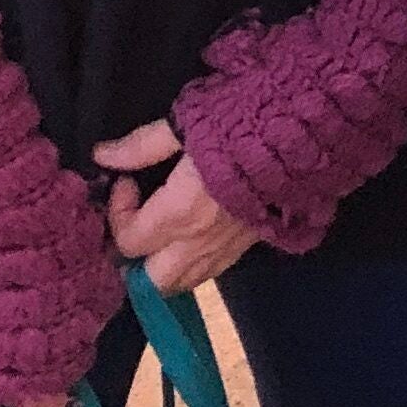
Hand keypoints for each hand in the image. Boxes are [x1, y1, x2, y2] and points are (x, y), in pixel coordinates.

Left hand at [95, 119, 258, 292]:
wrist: (302, 133)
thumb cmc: (241, 124)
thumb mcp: (185, 125)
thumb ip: (141, 146)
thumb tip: (103, 156)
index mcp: (180, 212)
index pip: (129, 241)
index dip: (118, 214)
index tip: (128, 181)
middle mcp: (200, 241)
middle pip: (152, 281)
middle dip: (134, 262)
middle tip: (132, 228)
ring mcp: (227, 247)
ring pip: (183, 282)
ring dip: (162, 268)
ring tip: (158, 238)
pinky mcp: (249, 244)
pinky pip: (211, 271)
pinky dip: (192, 265)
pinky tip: (190, 240)